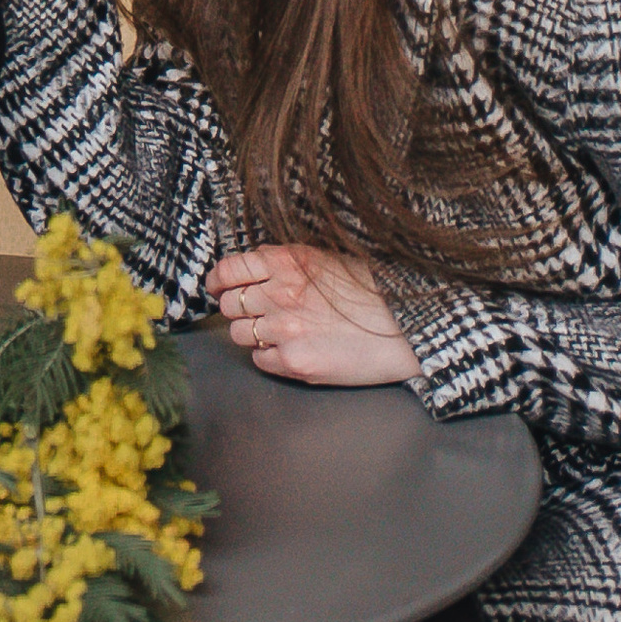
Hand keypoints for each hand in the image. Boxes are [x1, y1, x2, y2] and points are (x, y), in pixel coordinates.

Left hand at [208, 244, 423, 388]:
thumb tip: (253, 265)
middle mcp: (279, 294)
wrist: (402, 328)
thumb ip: (286, 261)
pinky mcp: (293, 362)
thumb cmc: (369, 291)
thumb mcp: (325, 259)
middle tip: (255, 312)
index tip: (219, 286)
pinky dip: (268, 356)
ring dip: (251, 333)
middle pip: (230, 304)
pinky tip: (291, 349)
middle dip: (238, 308)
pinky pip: (259, 359)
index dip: (219, 280)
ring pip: (239, 334)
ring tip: (277, 332)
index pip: (228, 270)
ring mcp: (284, 330)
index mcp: (285, 263)